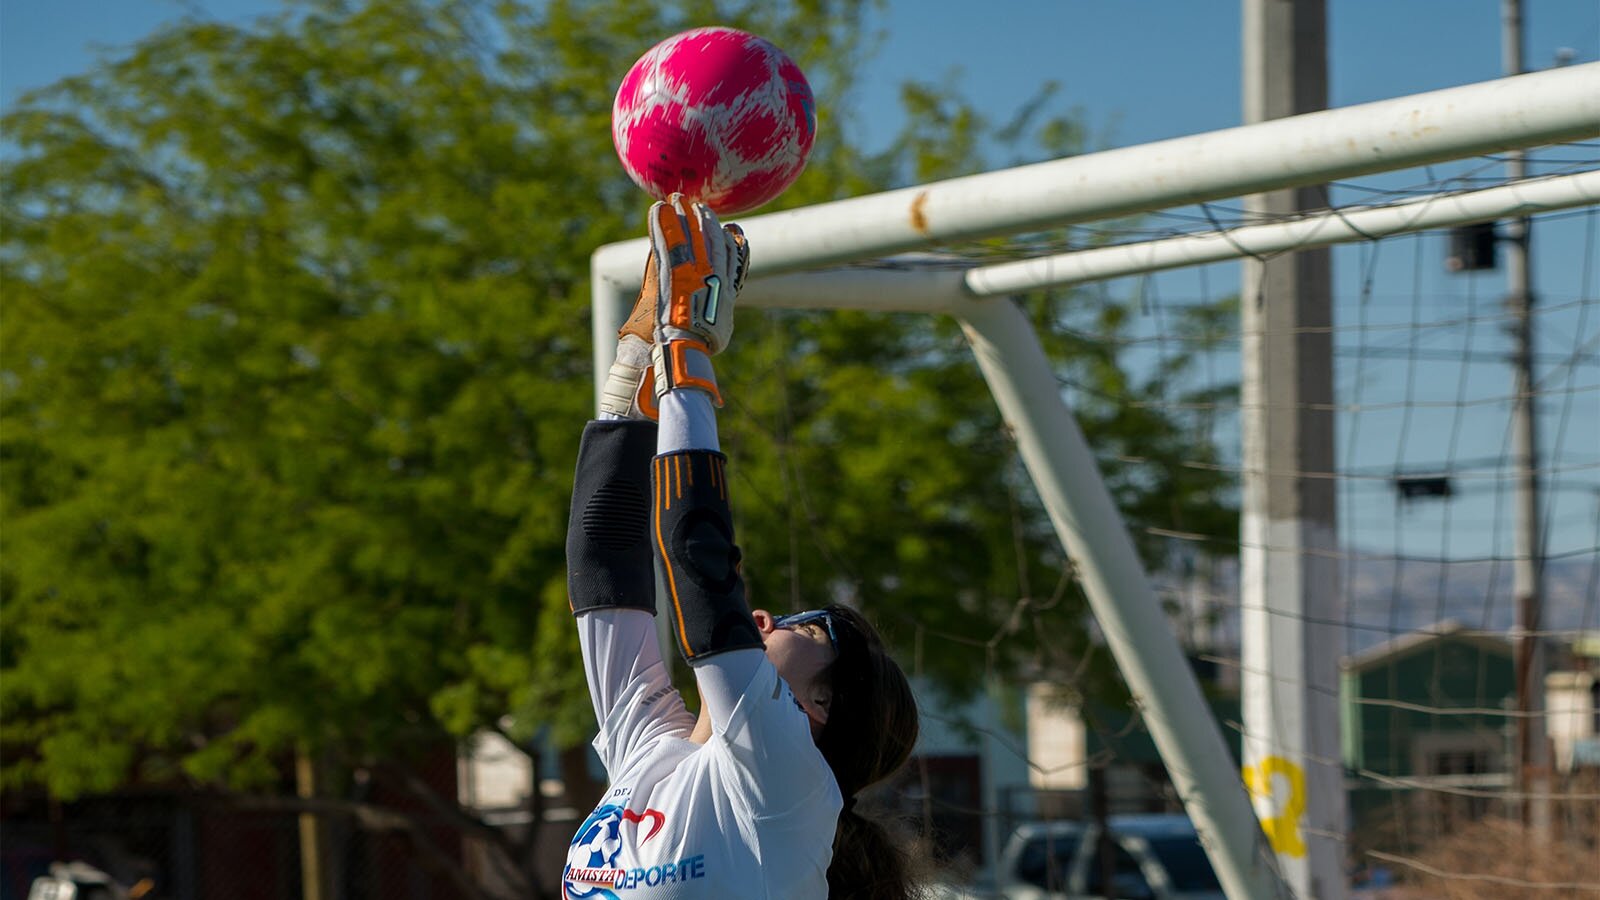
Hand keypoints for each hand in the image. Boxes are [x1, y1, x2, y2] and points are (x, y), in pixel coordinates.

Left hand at [648, 193, 748, 354]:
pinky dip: (662, 224)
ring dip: (682, 215)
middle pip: (710, 237)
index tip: (722, 226)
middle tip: (697, 204)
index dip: (724, 236)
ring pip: (689, 235)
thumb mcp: (721, 327)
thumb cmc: (704, 342)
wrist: (688, 343)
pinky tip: (658, 210)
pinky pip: (666, 242)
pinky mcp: (671, 270)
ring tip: (677, 199)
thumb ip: (721, 312)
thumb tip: (721, 313)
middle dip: (703, 219)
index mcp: (726, 284)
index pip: (728, 252)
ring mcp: (692, 269)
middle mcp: (712, 272)